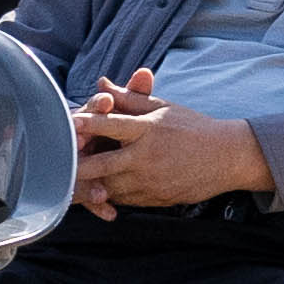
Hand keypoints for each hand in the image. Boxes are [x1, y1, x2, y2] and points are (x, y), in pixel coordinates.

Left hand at [70, 72, 268, 213]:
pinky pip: (124, 199)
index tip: (67, 124)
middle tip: (55, 167)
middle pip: (101, 165)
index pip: (111, 125)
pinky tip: (104, 188)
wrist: (228, 157)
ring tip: (73, 181)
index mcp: (148, 129)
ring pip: (109, 186)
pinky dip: (112, 194)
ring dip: (92, 184)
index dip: (86, 124)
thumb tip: (102, 84)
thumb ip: (130, 99)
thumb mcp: (164, 108)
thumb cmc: (194, 128)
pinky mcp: (155, 198)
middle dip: (76, 167)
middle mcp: (146, 156)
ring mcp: (151, 180)